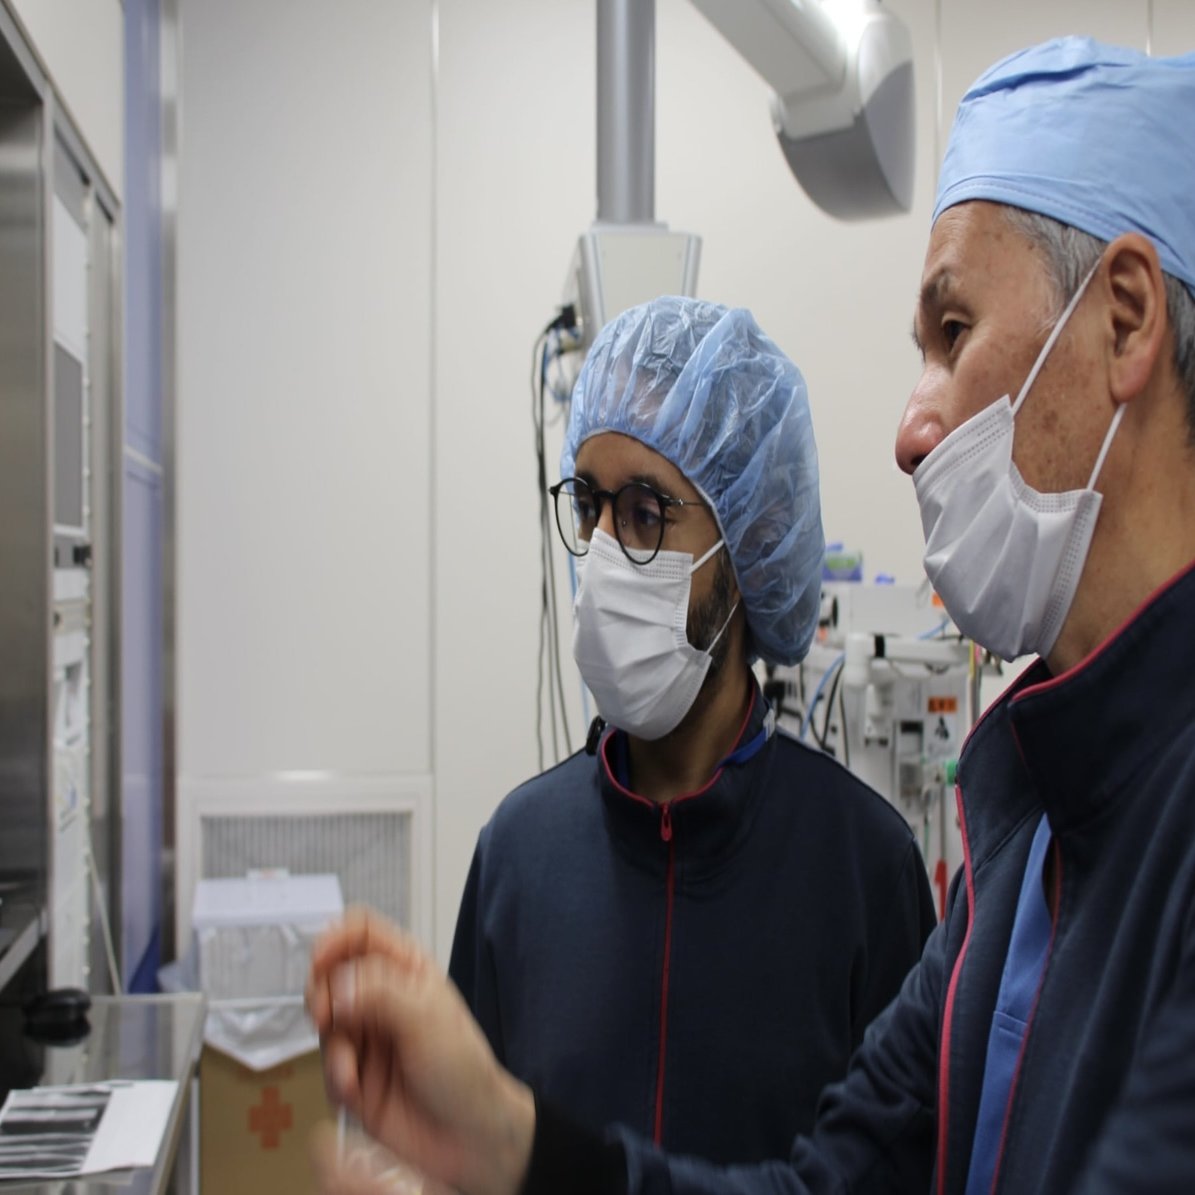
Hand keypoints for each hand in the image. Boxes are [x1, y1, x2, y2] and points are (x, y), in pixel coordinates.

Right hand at [306, 908, 535, 1194]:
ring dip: (332, 1046)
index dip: (336, 938)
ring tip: (350, 1069)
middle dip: (322, 993)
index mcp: (406, 970)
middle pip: (331, 974)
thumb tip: (339, 983)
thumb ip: (380, 992)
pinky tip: (354, 1089)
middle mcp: (381, 998)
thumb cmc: (463, 1071)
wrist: (468, 1137)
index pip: (361, 933)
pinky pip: (325, 1065)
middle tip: (326, 1015)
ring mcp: (366, 1036)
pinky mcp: (353, 1074)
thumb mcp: (427, 1019)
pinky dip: (335, 1076)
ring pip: (324, 1022)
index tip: (321, 960)